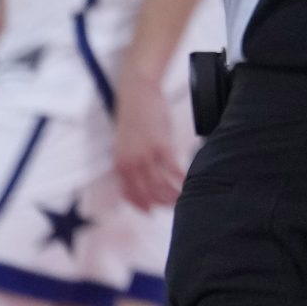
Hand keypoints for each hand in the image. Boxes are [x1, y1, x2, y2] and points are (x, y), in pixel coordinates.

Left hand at [113, 84, 188, 208]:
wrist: (137, 94)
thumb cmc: (133, 115)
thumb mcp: (125, 142)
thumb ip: (129, 159)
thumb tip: (140, 173)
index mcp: (119, 163)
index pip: (128, 193)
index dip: (140, 205)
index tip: (149, 211)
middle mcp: (130, 163)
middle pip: (146, 192)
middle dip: (159, 203)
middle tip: (171, 206)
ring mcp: (145, 155)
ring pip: (159, 184)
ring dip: (171, 194)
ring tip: (182, 197)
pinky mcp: (160, 145)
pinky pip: (172, 169)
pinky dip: (181, 178)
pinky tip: (187, 182)